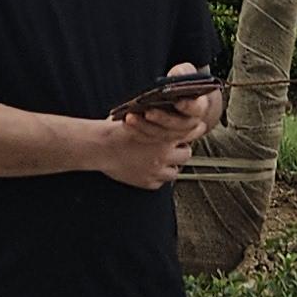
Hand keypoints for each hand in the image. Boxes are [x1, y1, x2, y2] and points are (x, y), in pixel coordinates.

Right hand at [95, 63, 216, 189]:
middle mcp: (164, 155)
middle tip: (173, 148)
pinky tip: (148, 169)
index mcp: (165, 136)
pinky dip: (156, 177)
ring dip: (170, 166)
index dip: (193, 131)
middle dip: (180, 151)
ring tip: (161, 160)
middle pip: (187, 155)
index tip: (196, 129)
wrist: (100, 147)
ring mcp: (156, 170)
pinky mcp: (147, 182)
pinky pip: (159, 183)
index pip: (192, 133)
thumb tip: (170, 113)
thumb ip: (158, 120)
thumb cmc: (116, 130)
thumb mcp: (140, 117)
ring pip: (174, 172)